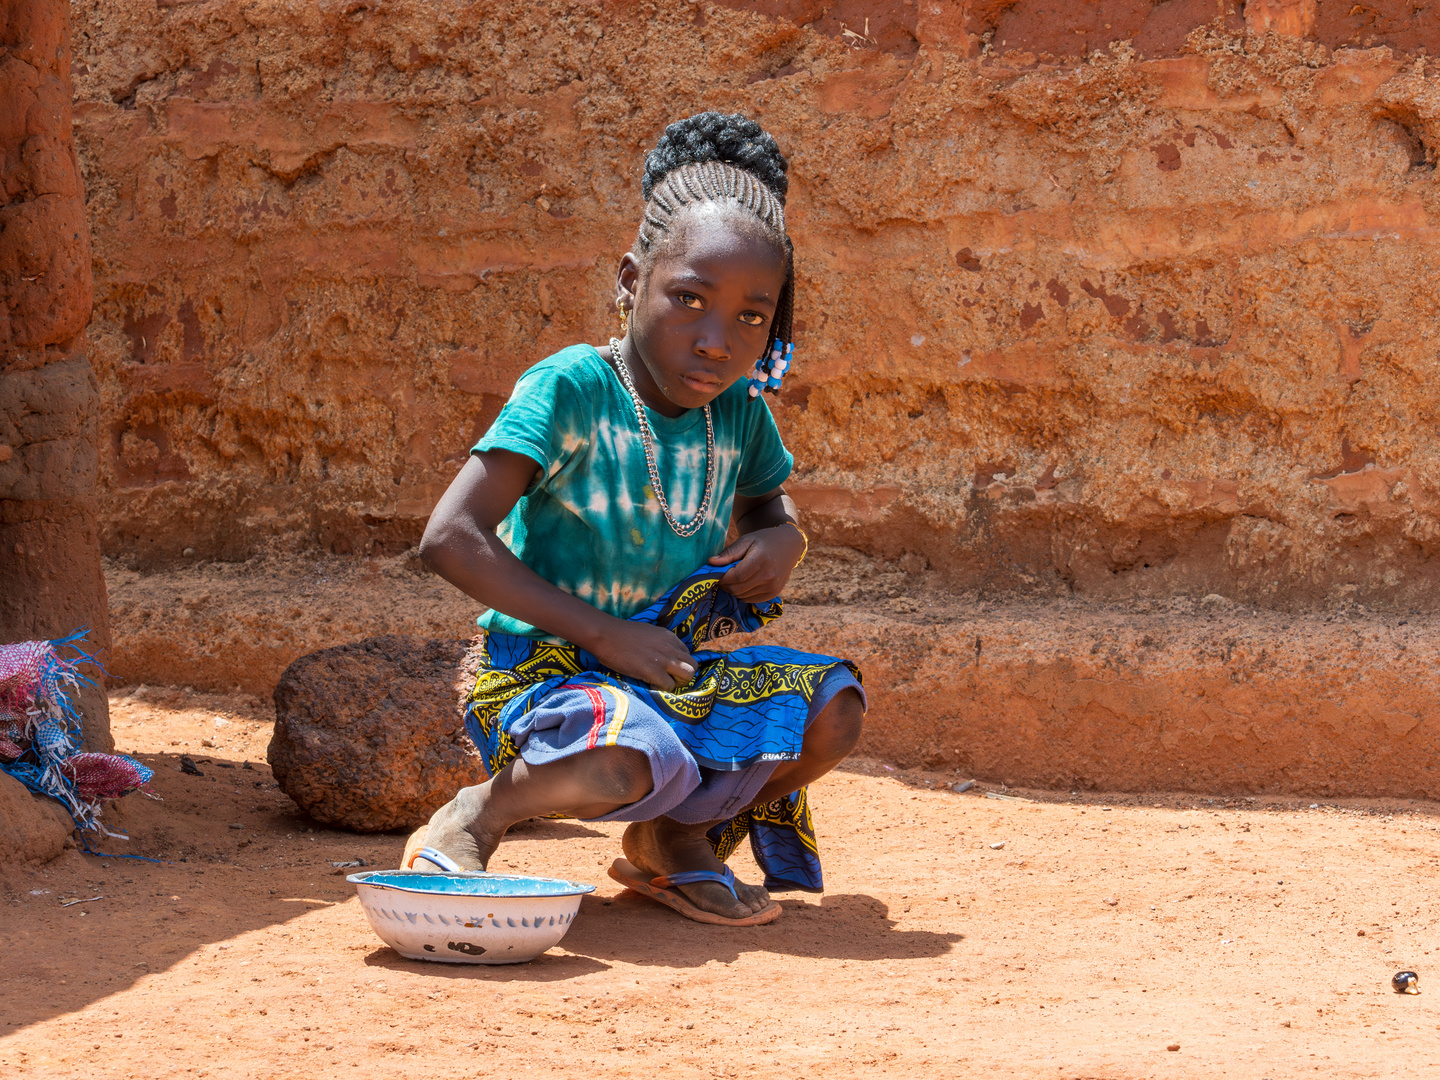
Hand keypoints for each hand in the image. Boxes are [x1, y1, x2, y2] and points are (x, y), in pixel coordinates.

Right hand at [582, 618, 698, 690]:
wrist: (607, 635)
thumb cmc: (622, 634)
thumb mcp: (649, 633)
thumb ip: (660, 643)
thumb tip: (661, 654)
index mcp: (670, 637)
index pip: (687, 654)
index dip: (679, 664)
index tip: (669, 669)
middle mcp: (671, 648)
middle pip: (692, 666)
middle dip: (684, 675)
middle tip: (669, 679)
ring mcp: (664, 660)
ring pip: (688, 676)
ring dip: (677, 683)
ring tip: (663, 683)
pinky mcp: (653, 671)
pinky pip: (669, 686)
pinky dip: (662, 688)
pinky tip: (650, 684)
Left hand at [708, 524, 804, 602]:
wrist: (788, 545)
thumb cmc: (764, 540)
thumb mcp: (746, 540)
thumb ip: (729, 553)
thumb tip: (711, 563)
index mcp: (761, 560)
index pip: (736, 576)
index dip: (722, 578)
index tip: (715, 574)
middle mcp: (769, 576)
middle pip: (737, 589)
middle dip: (725, 585)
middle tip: (722, 577)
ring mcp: (773, 587)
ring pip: (742, 596)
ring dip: (733, 589)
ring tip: (735, 577)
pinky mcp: (774, 593)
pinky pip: (750, 600)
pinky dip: (743, 594)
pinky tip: (745, 583)